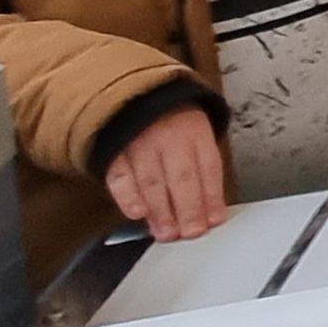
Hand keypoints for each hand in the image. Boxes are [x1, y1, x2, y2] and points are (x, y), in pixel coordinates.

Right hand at [102, 105, 228, 241]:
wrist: (136, 94)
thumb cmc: (173, 123)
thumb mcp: (198, 135)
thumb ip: (205, 171)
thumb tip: (213, 211)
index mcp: (195, 132)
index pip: (208, 166)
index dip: (211, 196)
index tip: (213, 220)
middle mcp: (169, 137)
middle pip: (181, 176)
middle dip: (187, 208)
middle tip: (191, 232)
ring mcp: (140, 143)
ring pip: (152, 181)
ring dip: (161, 210)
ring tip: (168, 232)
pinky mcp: (114, 151)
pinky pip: (120, 176)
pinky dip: (127, 196)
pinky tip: (136, 213)